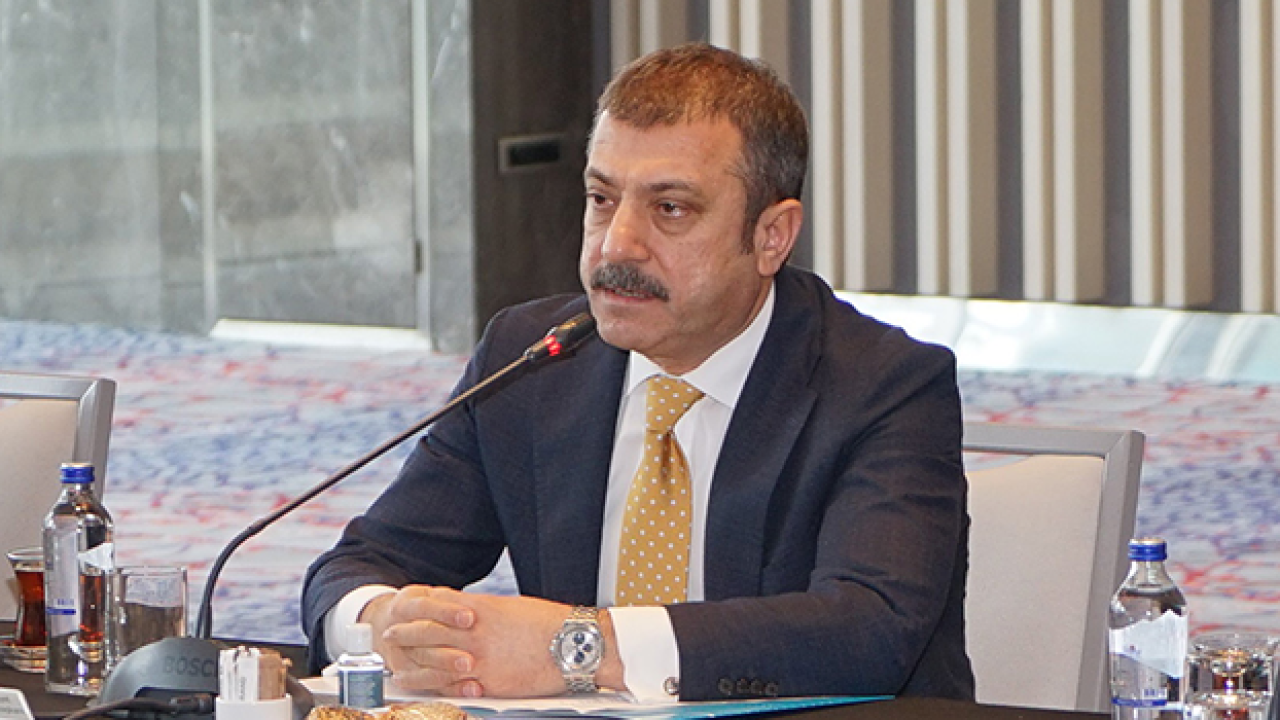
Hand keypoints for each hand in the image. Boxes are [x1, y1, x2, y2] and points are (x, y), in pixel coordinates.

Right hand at [360, 585, 481, 696]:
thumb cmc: (419, 610)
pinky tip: (470, 686)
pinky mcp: (407, 675)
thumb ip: (448, 600)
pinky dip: (452, 687)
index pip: (424, 607)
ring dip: (448, 667)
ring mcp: (400, 655)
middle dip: (446, 640)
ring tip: (471, 668)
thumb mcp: (429, 596)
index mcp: (404, 607)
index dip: (447, 612)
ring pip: (423, 662)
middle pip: (423, 636)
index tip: (470, 617)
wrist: (387, 626)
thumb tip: (480, 604)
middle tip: (470, 652)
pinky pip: (429, 684)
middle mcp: (397, 631)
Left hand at [361, 587, 621, 697]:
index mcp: (481, 608)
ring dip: (409, 656)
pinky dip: (426, 680)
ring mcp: (478, 657)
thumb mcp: (513, 608)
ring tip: (394, 658)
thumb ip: (486, 611)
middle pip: (428, 628)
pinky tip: (414, 681)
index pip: (439, 602)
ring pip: (431, 655)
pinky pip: (447, 682)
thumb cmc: (550, 625)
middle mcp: (474, 630)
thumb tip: (470, 612)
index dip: (419, 605)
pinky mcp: (487, 681)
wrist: (573, 645)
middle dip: (406, 631)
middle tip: (390, 632)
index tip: (407, 604)